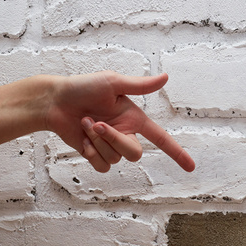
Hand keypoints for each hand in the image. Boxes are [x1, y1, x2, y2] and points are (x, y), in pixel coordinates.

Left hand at [45, 71, 193, 172]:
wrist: (54, 101)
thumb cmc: (83, 87)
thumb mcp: (113, 82)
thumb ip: (140, 86)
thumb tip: (165, 77)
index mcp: (134, 119)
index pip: (161, 139)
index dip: (177, 153)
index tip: (191, 168)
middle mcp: (125, 134)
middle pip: (135, 154)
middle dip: (114, 140)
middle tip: (94, 124)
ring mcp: (110, 146)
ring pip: (115, 159)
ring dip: (96, 142)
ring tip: (84, 123)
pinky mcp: (95, 154)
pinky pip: (103, 166)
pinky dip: (91, 154)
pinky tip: (81, 140)